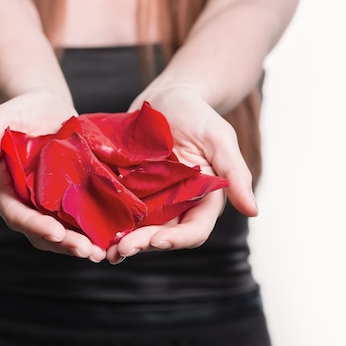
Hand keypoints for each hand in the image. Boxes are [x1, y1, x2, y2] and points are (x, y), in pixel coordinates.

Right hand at [0, 89, 106, 261]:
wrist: (48, 107)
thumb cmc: (19, 111)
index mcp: (4, 189)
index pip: (17, 214)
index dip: (35, 226)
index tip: (56, 233)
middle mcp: (26, 202)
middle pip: (41, 231)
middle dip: (63, 244)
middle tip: (87, 251)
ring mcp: (49, 203)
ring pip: (62, 231)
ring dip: (79, 244)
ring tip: (101, 252)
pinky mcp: (70, 198)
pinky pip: (80, 218)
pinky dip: (93, 229)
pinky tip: (112, 237)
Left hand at [107, 86, 257, 262]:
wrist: (166, 96)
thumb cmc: (198, 113)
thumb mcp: (220, 138)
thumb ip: (235, 173)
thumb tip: (253, 211)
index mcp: (204, 197)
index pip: (194, 229)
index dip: (177, 239)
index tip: (158, 241)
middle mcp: (178, 203)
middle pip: (163, 235)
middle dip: (144, 244)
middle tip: (121, 249)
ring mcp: (153, 198)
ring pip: (140, 228)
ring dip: (124, 241)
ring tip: (105, 249)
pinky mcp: (130, 188)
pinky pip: (120, 209)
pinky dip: (109, 221)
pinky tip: (93, 228)